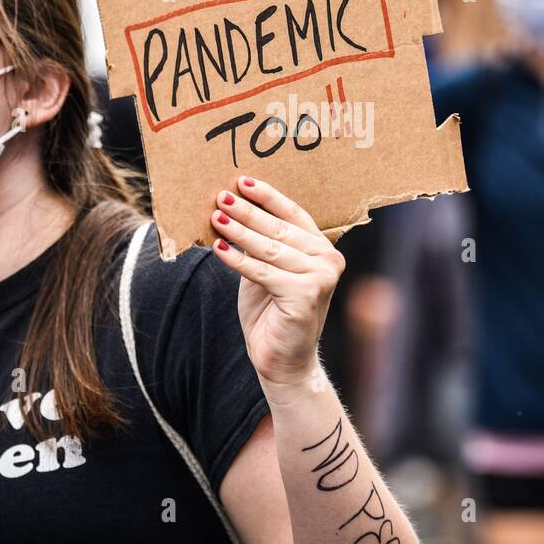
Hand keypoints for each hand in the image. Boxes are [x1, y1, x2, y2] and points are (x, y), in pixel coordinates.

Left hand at [209, 175, 344, 403]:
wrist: (282, 361)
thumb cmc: (272, 314)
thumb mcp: (266, 271)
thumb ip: (261, 245)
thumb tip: (231, 211)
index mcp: (323, 249)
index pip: (294, 214)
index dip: (268, 197)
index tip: (243, 181)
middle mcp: (328, 260)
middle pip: (279, 229)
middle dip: (247, 211)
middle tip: (221, 196)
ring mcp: (320, 278)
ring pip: (270, 248)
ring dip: (239, 230)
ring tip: (215, 216)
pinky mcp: (305, 295)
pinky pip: (262, 271)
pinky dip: (237, 259)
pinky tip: (218, 248)